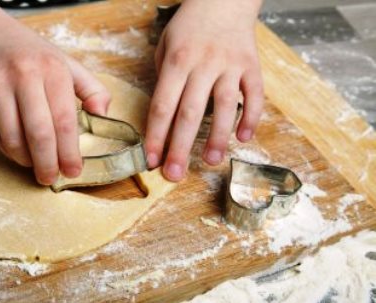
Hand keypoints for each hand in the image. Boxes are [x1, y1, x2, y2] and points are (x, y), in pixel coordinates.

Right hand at [0, 13, 109, 184]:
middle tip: (51, 178)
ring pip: (13, 138)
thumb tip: (103, 115)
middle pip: (39, 134)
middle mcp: (24, 77)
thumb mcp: (66, 63)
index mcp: (52, 70)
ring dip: (26, 160)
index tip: (73, 170)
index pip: (64, 120)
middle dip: (48, 163)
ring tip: (35, 166)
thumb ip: (91, 89)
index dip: (69, 151)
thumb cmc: (30, 54)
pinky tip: (19, 152)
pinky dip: (9, 150)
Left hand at [145, 0, 263, 180]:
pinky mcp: (252, 66)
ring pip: (224, 106)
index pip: (163, 105)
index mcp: (177, 60)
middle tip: (174, 174)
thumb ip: (163, 78)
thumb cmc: (189, 25)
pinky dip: (251, 117)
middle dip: (180, 147)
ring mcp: (230, 65)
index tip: (151, 159)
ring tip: (210, 161)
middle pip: (190, 112)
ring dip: (218, 137)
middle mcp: (203, 64)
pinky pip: (254, 95)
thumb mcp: (165, 45)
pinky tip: (244, 138)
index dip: (156, 136)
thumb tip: (164, 116)